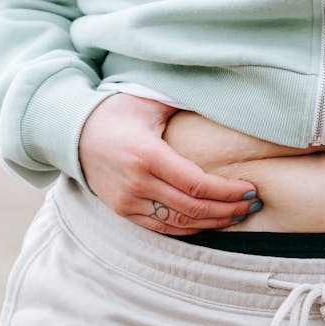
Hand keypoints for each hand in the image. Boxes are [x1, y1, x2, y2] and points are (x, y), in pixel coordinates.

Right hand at [78, 93, 259, 234]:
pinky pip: (163, 228)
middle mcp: (137, 183)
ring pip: (180, 223)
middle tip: (251, 204)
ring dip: (213, 222)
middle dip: (228, 209)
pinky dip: (191, 228)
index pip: (197, 184)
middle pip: (193, 208)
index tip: (250, 189)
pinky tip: (211, 221)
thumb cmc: (115, 113)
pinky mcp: (123, 212)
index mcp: (147, 155)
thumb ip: (182, 102)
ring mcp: (128, 202)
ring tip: (238, 214)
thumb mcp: (148, 101)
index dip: (228, 192)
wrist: (72, 134)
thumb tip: (221, 97)